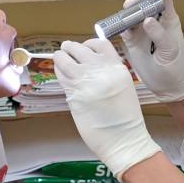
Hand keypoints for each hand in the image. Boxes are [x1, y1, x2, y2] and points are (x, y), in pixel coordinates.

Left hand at [54, 38, 162, 178]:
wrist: (124, 139)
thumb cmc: (125, 117)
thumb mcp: (123, 86)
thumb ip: (108, 72)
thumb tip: (88, 65)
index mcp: (117, 68)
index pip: (100, 44)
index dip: (89, 44)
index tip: (84, 48)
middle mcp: (101, 71)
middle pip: (78, 48)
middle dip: (70, 48)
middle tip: (66, 49)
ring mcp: (86, 82)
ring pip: (64, 59)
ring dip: (60, 57)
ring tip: (59, 58)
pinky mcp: (74, 95)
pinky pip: (61, 77)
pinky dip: (58, 72)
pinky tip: (59, 73)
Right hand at [119, 0, 183, 102]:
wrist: (166, 85)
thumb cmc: (173, 66)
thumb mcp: (170, 50)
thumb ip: (160, 34)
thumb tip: (147, 20)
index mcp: (168, 19)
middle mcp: (154, 21)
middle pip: (144, 3)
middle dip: (136, 1)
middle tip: (129, 6)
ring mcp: (141, 30)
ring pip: (131, 14)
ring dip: (126, 12)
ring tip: (122, 15)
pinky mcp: (131, 39)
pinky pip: (123, 28)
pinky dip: (120, 26)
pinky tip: (121, 29)